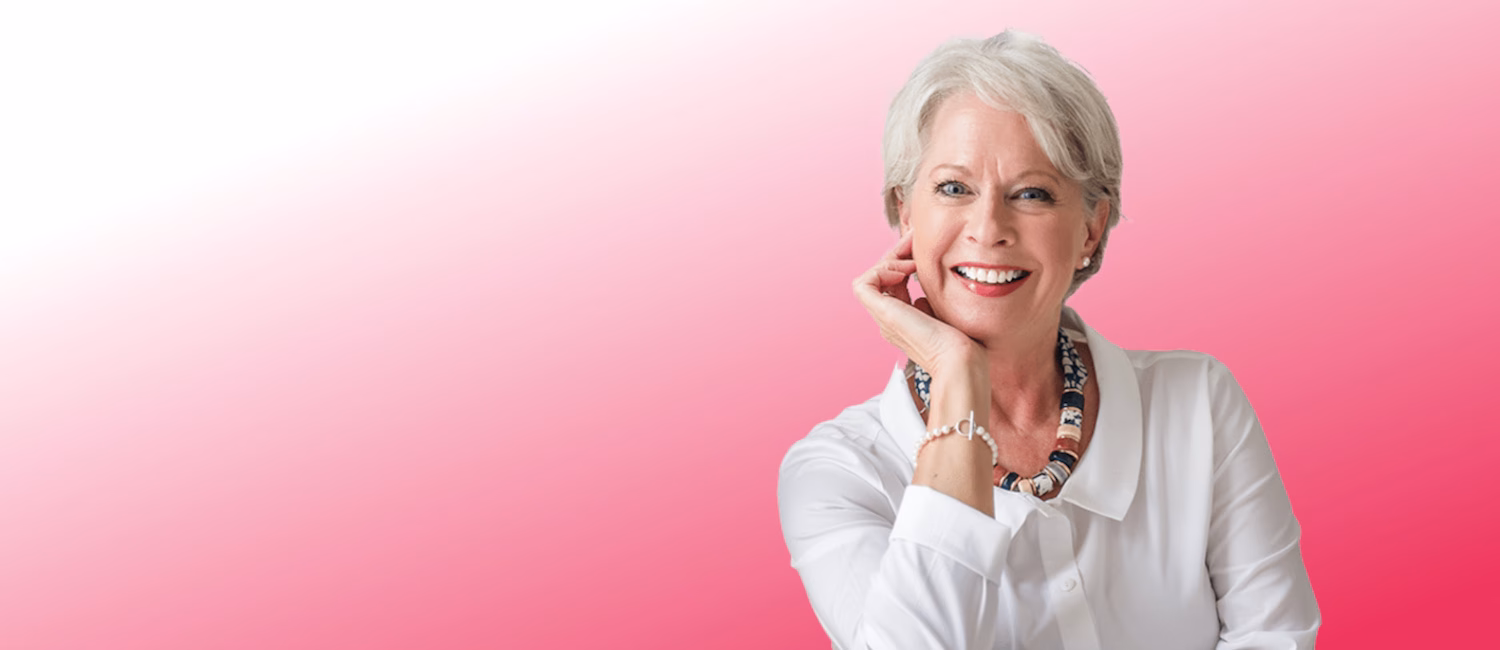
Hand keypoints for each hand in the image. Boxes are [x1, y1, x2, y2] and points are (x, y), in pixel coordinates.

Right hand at [852, 229, 982, 380]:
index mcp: (904, 321)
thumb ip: (931, 301)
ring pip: (870, 279)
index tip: (921, 248)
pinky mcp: (882, 314)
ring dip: (891, 261)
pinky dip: (882, 271)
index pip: (894, 284)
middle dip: (897, 254)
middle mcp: (890, 320)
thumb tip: (922, 293)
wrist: (959, 360)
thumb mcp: (945, 313)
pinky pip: (864, 283)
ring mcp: (884, 318)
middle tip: (915, 237)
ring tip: (914, 258)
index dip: (904, 262)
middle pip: (882, 278)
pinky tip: (906, 270)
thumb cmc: (961, 342)